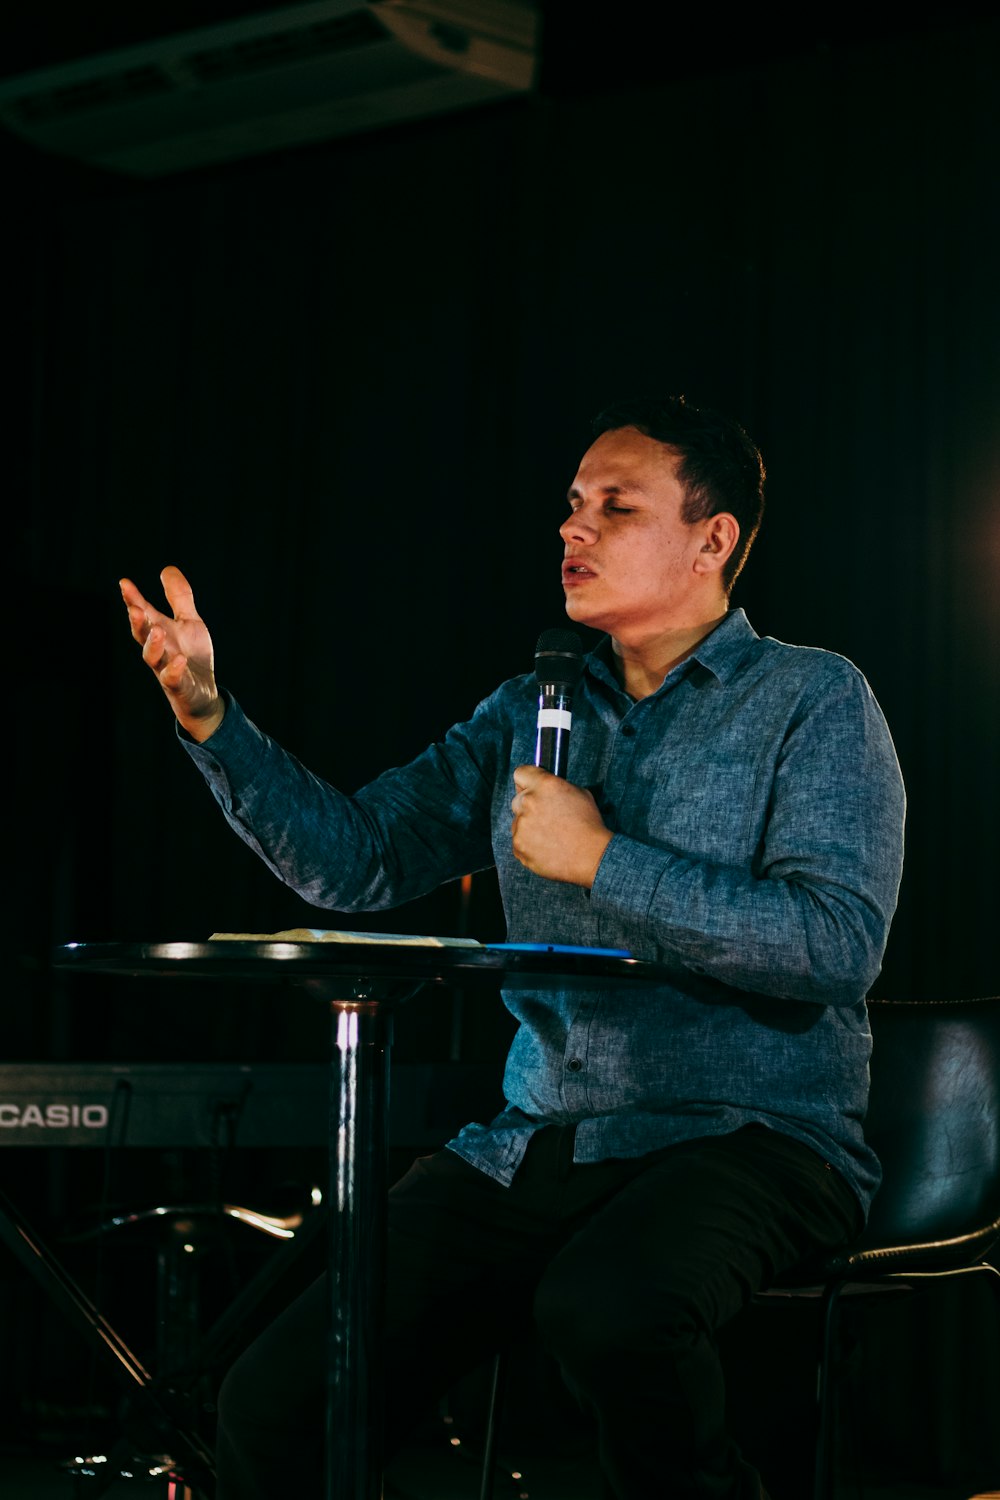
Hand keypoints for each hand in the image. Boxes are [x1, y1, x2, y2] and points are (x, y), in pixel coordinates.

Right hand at [120, 566, 224, 741]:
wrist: (201, 695)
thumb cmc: (192, 656)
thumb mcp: (189, 622)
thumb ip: (178, 597)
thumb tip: (167, 568)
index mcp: (159, 632)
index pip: (143, 614)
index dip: (133, 600)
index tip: (124, 583)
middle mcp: (158, 650)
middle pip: (142, 635)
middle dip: (137, 622)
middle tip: (134, 608)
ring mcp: (166, 669)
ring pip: (153, 658)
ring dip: (153, 645)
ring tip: (157, 630)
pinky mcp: (179, 687)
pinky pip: (173, 679)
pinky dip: (174, 670)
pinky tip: (179, 660)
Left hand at [510, 764, 611, 886]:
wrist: (591, 856)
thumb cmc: (589, 826)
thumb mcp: (580, 793)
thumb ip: (556, 787)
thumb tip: (544, 787)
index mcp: (545, 785)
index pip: (521, 773)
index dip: (527, 781)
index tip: (530, 786)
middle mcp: (529, 802)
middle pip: (518, 799)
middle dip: (529, 806)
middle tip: (546, 816)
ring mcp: (521, 825)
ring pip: (518, 822)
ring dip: (529, 826)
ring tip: (550, 835)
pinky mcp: (518, 845)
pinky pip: (519, 841)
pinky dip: (529, 844)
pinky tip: (547, 847)